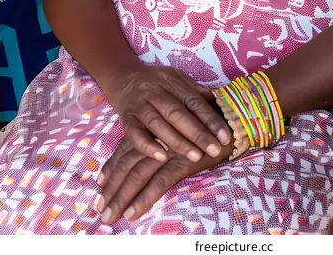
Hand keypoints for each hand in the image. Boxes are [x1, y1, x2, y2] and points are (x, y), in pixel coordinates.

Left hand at [97, 133, 233, 224]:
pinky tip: (133, 212)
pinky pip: (159, 182)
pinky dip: (144, 198)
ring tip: (110, 216)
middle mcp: (156, 138)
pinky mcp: (182, 161)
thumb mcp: (182, 126)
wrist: (232, 117)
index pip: (126, 150)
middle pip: (127, 165)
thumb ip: (166, 134)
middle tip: (100, 209)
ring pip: (137, 175)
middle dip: (112, 188)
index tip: (100, 185)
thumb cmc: (207, 122)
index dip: (112, 168)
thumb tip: (155, 150)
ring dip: (121, 198)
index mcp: (154, 129)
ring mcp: (168, 150)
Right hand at [111, 67, 230, 163]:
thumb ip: (197, 93)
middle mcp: (155, 92)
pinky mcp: (126, 119)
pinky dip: (148, 146)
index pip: (194, 101)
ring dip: (177, 142)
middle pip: (177, 113)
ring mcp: (139, 105)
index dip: (210, 118)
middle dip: (197, 133)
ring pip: (158, 124)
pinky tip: (162, 157)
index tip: (225, 136)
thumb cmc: (158, 83)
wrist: (124, 78)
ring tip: (196, 157)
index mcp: (171, 81)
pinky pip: (134, 134)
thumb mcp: (177, 80)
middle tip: (214, 150)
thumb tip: (224, 104)